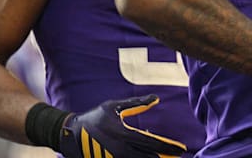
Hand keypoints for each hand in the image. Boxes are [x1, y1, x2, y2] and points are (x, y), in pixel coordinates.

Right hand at [60, 95, 186, 157]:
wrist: (69, 133)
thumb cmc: (94, 117)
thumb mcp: (115, 107)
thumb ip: (137, 104)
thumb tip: (156, 99)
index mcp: (124, 134)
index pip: (153, 143)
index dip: (169, 147)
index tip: (182, 149)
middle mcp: (120, 149)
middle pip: (148, 157)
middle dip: (164, 157)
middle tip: (177, 156)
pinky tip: (147, 157)